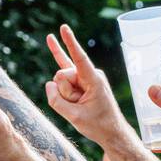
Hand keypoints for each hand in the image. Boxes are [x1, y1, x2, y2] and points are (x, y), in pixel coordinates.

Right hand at [43, 23, 132, 147]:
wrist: (112, 132)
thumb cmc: (98, 125)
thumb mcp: (74, 117)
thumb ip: (56, 101)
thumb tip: (48, 84)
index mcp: (94, 80)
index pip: (79, 58)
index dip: (70, 43)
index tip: (63, 27)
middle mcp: (90, 74)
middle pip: (62, 76)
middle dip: (64, 92)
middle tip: (79, 107)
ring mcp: (85, 77)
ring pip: (62, 81)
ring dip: (66, 97)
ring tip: (80, 107)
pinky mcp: (81, 81)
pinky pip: (66, 69)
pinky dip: (58, 57)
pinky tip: (51, 40)